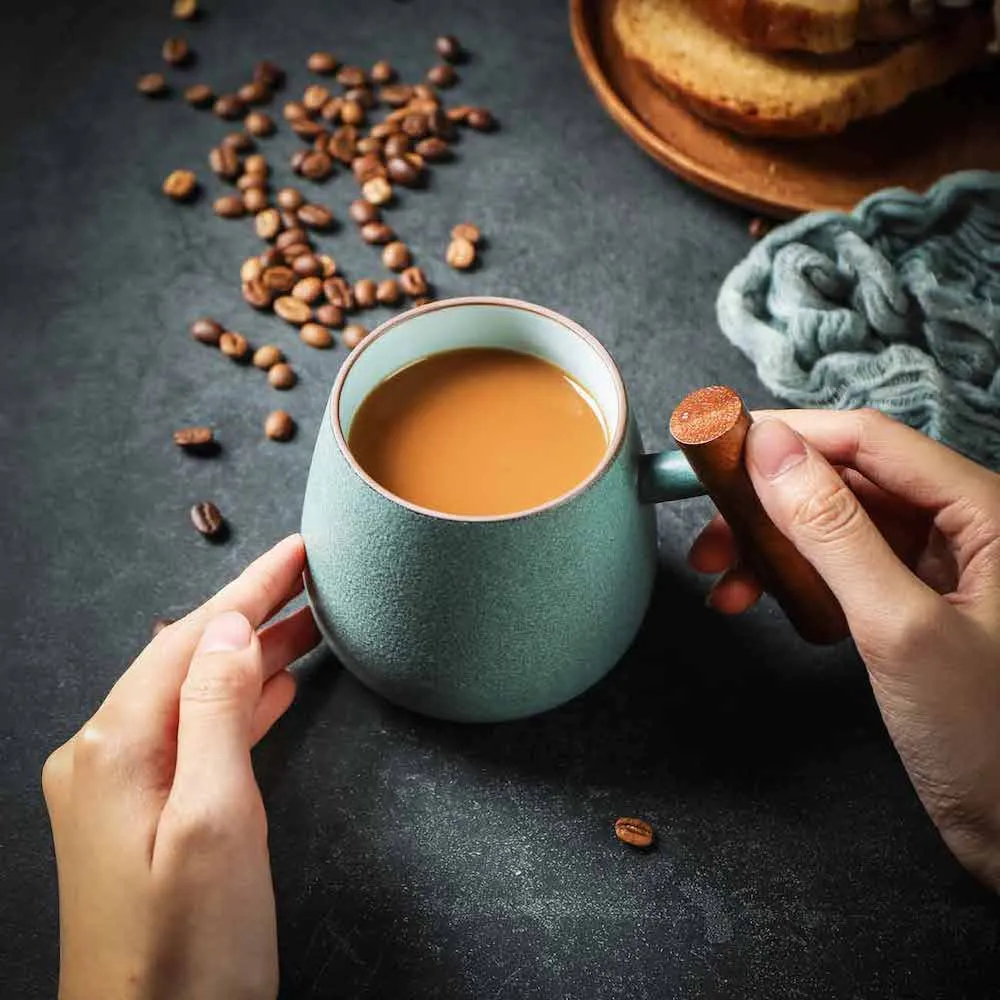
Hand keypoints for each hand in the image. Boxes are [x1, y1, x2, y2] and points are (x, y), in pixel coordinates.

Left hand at [42, 534, 320, 999]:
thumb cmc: (188, 951)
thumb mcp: (217, 821)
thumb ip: (218, 713)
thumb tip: (232, 628)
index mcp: (113, 749)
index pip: (189, 639)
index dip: (250, 590)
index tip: (298, 551)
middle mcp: (103, 757)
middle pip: (187, 659)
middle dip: (253, 614)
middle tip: (313, 576)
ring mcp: (117, 789)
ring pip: (194, 695)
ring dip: (250, 656)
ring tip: (309, 623)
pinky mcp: (140, 817)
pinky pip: (194, 735)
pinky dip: (238, 704)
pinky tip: (273, 688)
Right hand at [689, 409, 999, 889]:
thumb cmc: (986, 738)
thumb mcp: (899, 628)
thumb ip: (835, 532)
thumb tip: (772, 449)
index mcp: (987, 510)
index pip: (869, 439)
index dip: (789, 435)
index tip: (717, 447)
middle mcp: (966, 523)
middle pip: (847, 479)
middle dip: (768, 503)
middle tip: (706, 535)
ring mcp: (941, 563)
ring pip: (837, 523)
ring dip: (772, 546)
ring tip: (721, 581)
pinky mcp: (917, 600)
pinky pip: (843, 566)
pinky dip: (795, 579)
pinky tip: (758, 601)